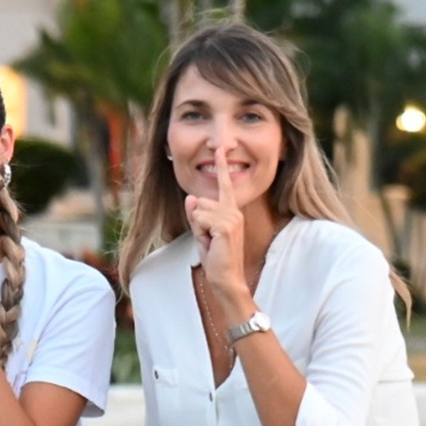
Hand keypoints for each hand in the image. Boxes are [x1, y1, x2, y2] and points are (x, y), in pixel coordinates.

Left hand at [185, 144, 247, 302]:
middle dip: (196, 222)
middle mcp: (234, 210)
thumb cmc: (216, 257)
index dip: (222, 166)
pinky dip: (200, 233)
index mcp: (231, 210)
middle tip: (208, 240)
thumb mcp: (202, 233)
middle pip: (200, 202)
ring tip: (210, 243)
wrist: (226, 277)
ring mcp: (232, 217)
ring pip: (198, 210)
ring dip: (198, 229)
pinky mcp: (226, 226)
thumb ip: (197, 215)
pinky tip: (211, 244)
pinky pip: (199, 219)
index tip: (220, 149)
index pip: (225, 185)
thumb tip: (192, 197)